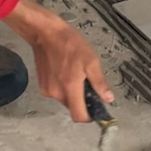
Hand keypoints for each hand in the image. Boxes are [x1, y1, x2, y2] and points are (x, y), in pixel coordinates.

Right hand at [6, 0, 113, 122]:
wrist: (46, 33)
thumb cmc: (70, 44)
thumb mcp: (91, 61)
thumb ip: (99, 83)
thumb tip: (108, 99)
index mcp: (70, 88)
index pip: (79, 116)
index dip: (89, 117)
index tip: (96, 110)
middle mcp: (56, 93)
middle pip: (73, 108)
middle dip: (82, 100)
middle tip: (88, 84)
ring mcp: (47, 90)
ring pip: (65, 100)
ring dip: (73, 93)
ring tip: (76, 74)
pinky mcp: (42, 85)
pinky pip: (57, 93)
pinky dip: (64, 88)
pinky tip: (66, 72)